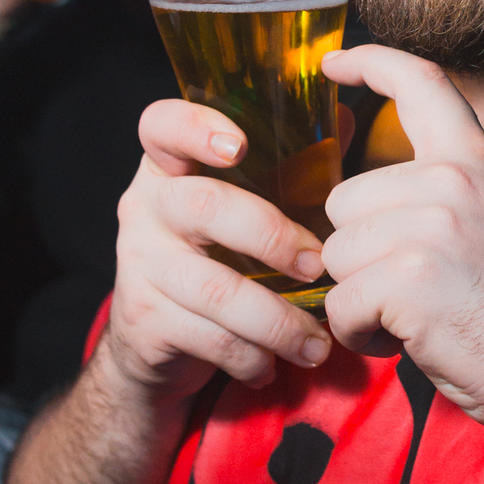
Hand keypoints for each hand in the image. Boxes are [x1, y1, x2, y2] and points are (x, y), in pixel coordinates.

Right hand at [103, 100, 333, 399]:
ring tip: (317, 344)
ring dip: (277, 320)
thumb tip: (344, 118)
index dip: (195, 127)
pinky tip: (274, 365)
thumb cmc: (221, 254)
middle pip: (206, 207)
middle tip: (318, 265)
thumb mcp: (249, 203)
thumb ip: (291, 163)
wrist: (155, 343)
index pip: (162, 126)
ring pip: (215, 289)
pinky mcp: (144, 320)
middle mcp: (146, 208)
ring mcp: (139, 264)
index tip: (240, 146)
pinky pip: (207, 338)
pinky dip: (252, 356)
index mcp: (170, 167)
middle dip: (273, 237)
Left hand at [321, 47, 483, 433]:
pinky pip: (340, 303)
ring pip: (336, 254)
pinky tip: (407, 338)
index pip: (419, 83)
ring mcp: (430, 225)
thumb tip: (358, 199)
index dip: (371, 61)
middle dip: (361, 254)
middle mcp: (451, 181)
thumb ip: (436, 193)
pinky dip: (360, 333)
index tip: (333, 61)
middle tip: (414, 289)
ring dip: (360, 297)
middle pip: (343, 201)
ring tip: (416, 315)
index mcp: (474, 160)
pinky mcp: (408, 277)